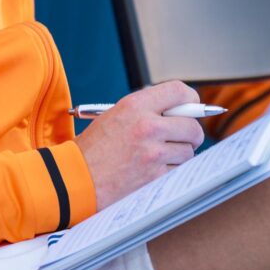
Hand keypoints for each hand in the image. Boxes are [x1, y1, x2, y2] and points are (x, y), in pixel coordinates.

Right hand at [75, 81, 205, 209]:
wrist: (78, 177)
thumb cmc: (95, 147)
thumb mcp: (116, 115)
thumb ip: (148, 110)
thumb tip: (183, 113)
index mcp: (135, 105)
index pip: (180, 92)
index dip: (190, 101)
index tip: (190, 108)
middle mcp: (147, 126)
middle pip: (192, 126)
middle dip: (190, 134)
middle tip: (181, 138)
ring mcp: (153, 153)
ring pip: (189, 152)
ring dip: (179, 155)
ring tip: (156, 156)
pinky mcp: (156, 177)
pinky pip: (179, 171)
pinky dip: (170, 172)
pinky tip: (151, 171)